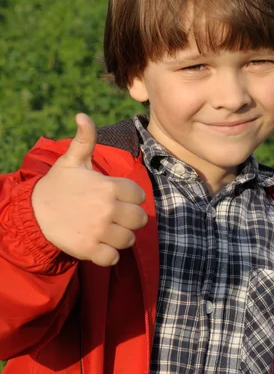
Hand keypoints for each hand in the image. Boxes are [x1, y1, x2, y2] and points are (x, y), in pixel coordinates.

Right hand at [31, 113, 147, 266]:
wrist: (33, 212)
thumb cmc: (58, 184)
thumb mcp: (71, 160)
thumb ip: (85, 139)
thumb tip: (82, 115)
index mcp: (108, 186)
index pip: (139, 195)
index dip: (132, 197)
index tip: (119, 198)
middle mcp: (107, 209)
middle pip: (140, 219)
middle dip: (131, 219)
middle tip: (117, 217)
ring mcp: (99, 230)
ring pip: (129, 239)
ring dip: (122, 237)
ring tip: (109, 231)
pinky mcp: (89, 249)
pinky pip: (114, 258)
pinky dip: (110, 255)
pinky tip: (101, 246)